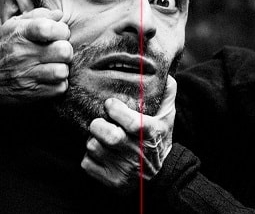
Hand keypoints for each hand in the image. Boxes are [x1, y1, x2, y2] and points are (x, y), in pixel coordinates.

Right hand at [0, 8, 72, 104]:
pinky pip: (59, 88)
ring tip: (55, 65)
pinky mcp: (32, 93)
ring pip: (63, 71)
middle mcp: (22, 55)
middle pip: (63, 51)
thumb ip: (37, 16)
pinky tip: (50, 78)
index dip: (61, 30)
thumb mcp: (13, 27)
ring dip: (63, 68)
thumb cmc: (4, 48)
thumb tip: (59, 15)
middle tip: (59, 50)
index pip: (48, 28)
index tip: (59, 33)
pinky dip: (59, 83)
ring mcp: (26, 76)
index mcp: (19, 34)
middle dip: (66, 49)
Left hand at [81, 75, 176, 191]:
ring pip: (94, 148)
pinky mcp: (111, 182)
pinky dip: (88, 157)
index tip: (109, 103)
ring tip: (99, 136)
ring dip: (92, 139)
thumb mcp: (167, 117)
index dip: (117, 111)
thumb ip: (167, 93)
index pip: (133, 123)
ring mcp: (124, 170)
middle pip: (111, 137)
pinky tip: (99, 152)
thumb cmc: (159, 139)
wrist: (160, 176)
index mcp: (152, 134)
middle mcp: (138, 154)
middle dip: (99, 125)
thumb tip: (164, 72)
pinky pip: (87, 164)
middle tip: (99, 121)